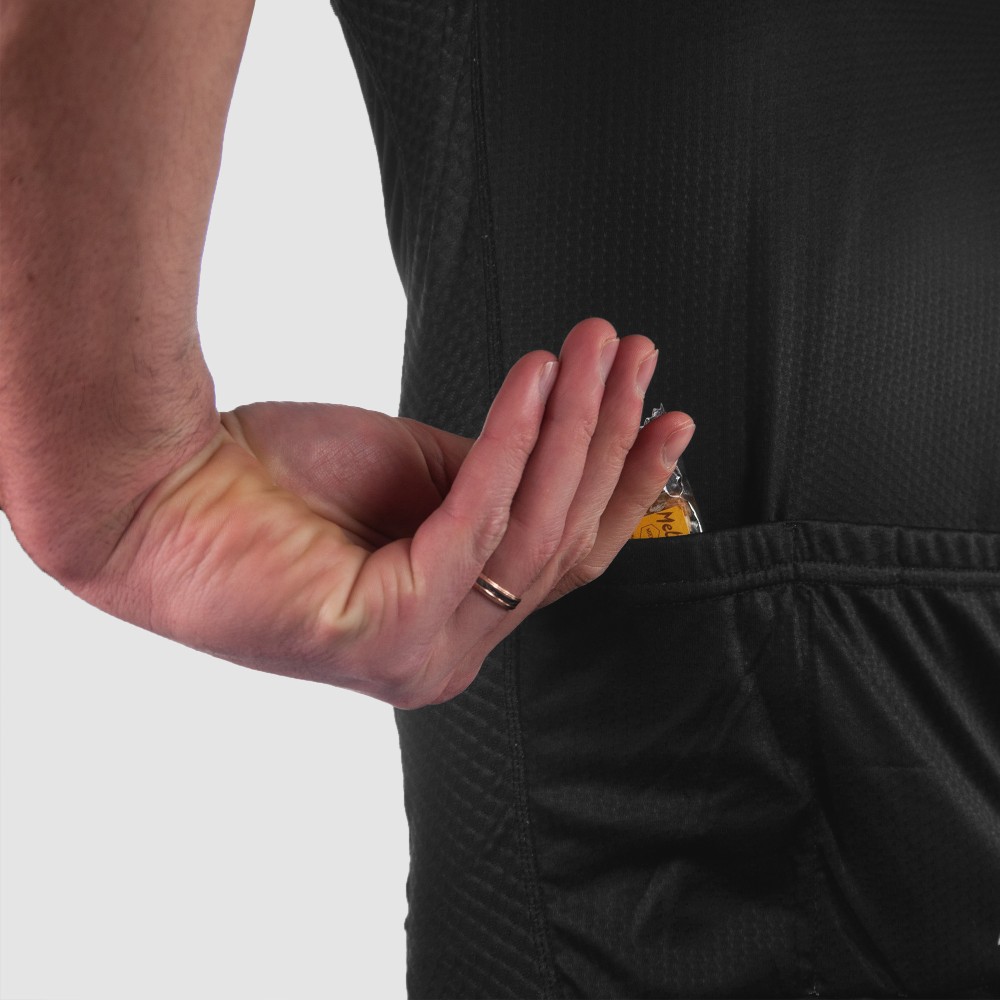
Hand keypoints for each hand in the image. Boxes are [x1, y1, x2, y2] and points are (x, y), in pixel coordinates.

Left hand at [80, 318, 694, 706]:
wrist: (156, 491)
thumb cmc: (272, 482)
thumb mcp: (414, 475)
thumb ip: (489, 479)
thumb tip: (557, 441)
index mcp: (453, 620)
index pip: (563, 554)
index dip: (620, 481)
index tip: (658, 412)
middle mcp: (447, 652)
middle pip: (561, 540)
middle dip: (608, 440)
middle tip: (633, 356)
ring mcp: (420, 653)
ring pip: (532, 532)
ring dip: (574, 430)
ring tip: (595, 350)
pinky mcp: (387, 632)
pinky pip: (477, 520)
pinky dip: (512, 442)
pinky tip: (537, 379)